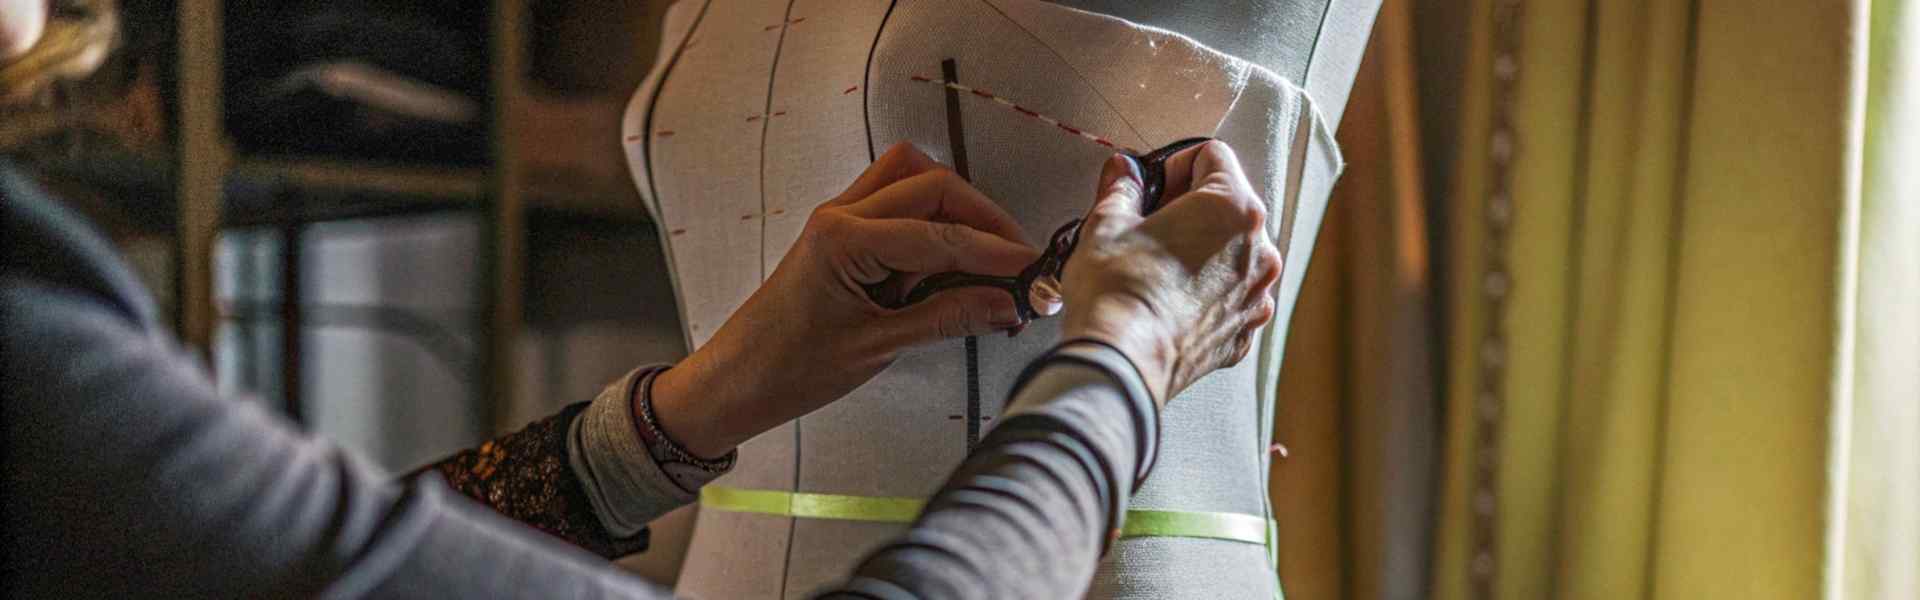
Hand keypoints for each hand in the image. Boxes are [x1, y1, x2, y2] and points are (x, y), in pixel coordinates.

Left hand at [647, 142, 1038, 457]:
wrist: (736, 380)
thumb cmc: (790, 368)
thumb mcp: (877, 348)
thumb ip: (946, 318)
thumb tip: (1006, 304)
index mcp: (845, 239)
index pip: (940, 235)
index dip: (995, 252)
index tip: (1034, 271)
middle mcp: (840, 214)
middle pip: (932, 184)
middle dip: (982, 218)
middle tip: (1016, 260)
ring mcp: (838, 216)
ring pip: (911, 177)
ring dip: (955, 207)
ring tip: (985, 255)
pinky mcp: (840, 231)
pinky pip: (894, 202)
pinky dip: (929, 218)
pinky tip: (947, 259)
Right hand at [1059, 141, 1281, 405]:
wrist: (1121, 364)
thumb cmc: (1117, 291)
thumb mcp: (1106, 224)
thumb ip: (1122, 189)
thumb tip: (1122, 172)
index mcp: (1233, 208)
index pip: (1213, 156)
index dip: (1174, 165)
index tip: (1150, 188)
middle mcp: (1259, 249)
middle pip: (1228, 205)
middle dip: (1190, 207)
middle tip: (1147, 226)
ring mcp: (1256, 295)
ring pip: (1233, 252)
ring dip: (1202, 250)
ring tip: (1157, 267)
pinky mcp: (1244, 332)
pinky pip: (1230, 296)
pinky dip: (1207, 293)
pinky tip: (1170, 301)